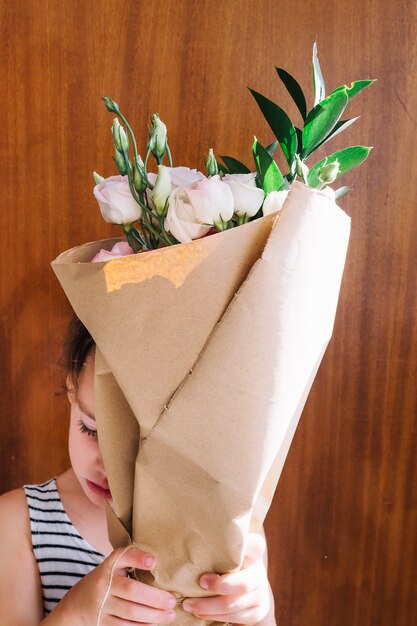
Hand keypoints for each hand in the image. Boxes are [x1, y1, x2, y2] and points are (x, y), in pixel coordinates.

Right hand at [49, 547, 176, 625]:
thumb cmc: (103, 583)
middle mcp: (103, 585)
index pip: (122, 557)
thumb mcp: (111, 568)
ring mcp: (102, 606)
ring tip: (170, 615)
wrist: (76, 607)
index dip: (137, 558)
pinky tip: (155, 625)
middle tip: (173, 601)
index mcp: (108, 567)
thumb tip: (158, 565)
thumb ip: (130, 563)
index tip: (153, 562)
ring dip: (154, 616)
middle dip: (156, 598)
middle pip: (132, 591)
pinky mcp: (102, 624)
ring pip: (131, 613)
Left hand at [182, 533, 272, 625]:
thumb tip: (187, 538)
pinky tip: (200, 613)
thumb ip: (218, 548)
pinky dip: (214, 616)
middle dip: (219, 586)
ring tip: (188, 604)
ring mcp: (260, 595)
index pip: (256, 545)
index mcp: (254, 553)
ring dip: (208, 606)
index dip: (244, 547)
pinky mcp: (256, 612)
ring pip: (234, 604)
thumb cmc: (228, 566)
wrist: (250, 591)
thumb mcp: (228, 555)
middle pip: (243, 583)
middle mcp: (259, 574)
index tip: (223, 547)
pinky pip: (234, 617)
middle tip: (200, 582)